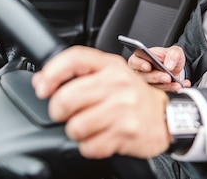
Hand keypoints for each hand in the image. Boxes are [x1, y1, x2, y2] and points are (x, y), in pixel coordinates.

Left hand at [32, 46, 171, 158]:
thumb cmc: (133, 95)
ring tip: (90, 125)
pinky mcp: (125, 132)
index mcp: (111, 66)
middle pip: (67, 98)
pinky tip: (101, 136)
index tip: (43, 88)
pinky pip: (89, 146)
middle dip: (58, 111)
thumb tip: (41, 81)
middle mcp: (117, 84)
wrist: (166, 116)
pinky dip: (90, 146)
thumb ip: (79, 74)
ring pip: (75, 126)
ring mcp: (122, 109)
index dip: (51, 73)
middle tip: (67, 113)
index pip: (74, 59)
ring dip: (76, 131)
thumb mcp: (111, 75)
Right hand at [128, 45, 190, 90]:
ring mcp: (148, 82)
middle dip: (157, 77)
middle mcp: (141, 71)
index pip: (135, 61)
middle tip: (167, 77)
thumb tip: (169, 65)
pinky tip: (180, 85)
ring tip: (177, 84)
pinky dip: (173, 89)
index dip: (140, 64)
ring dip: (166, 86)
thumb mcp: (175, 51)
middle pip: (144, 76)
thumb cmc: (169, 57)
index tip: (148, 67)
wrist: (176, 67)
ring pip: (153, 86)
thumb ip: (173, 54)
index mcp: (141, 58)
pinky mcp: (155, 91)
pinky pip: (162, 92)